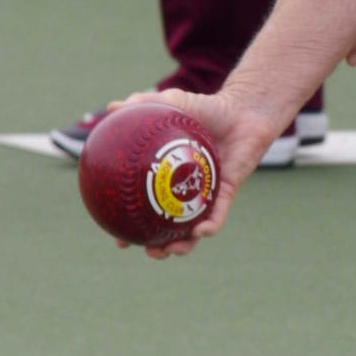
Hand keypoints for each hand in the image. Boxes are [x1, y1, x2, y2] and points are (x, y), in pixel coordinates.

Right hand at [111, 85, 281, 256]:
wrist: (244, 109)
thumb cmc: (207, 108)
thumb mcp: (171, 104)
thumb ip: (142, 105)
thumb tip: (111, 107)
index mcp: (169, 178)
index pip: (146, 207)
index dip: (131, 226)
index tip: (117, 239)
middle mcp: (187, 192)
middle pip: (168, 228)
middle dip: (156, 246)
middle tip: (144, 251)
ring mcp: (208, 194)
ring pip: (193, 230)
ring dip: (182, 246)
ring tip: (170, 251)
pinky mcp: (227, 192)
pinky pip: (218, 215)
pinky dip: (209, 226)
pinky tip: (200, 231)